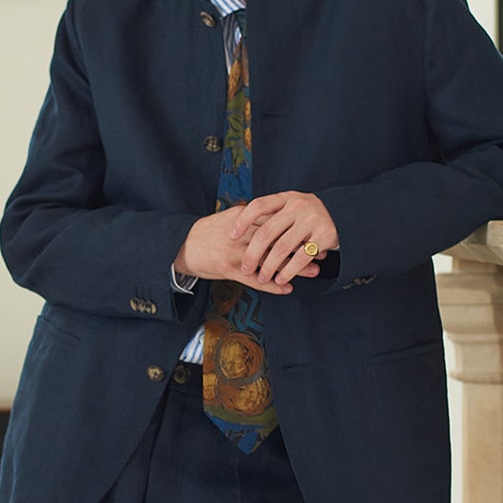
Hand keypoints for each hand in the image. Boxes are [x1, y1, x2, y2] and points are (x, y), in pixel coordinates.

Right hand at [174, 204, 316, 292]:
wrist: (180, 246)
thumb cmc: (206, 233)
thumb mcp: (229, 220)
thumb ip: (251, 218)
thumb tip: (273, 214)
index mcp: (242, 218)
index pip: (275, 221)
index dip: (297, 227)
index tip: (315, 232)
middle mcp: (240, 233)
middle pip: (278, 238)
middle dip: (302, 246)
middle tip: (322, 252)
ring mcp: (234, 251)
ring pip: (270, 259)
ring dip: (294, 266)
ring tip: (313, 271)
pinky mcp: (227, 269)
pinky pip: (254, 278)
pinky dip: (272, 285)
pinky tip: (287, 288)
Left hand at [232, 191, 338, 286]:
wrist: (347, 214)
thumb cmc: (310, 215)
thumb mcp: (293, 206)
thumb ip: (273, 214)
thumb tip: (239, 225)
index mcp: (287, 198)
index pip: (258, 205)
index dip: (243, 221)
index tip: (231, 236)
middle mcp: (298, 206)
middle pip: (267, 232)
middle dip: (253, 253)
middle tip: (245, 268)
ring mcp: (312, 220)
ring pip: (282, 248)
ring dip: (269, 266)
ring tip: (261, 277)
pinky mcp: (325, 235)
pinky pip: (302, 256)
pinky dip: (289, 270)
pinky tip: (281, 279)